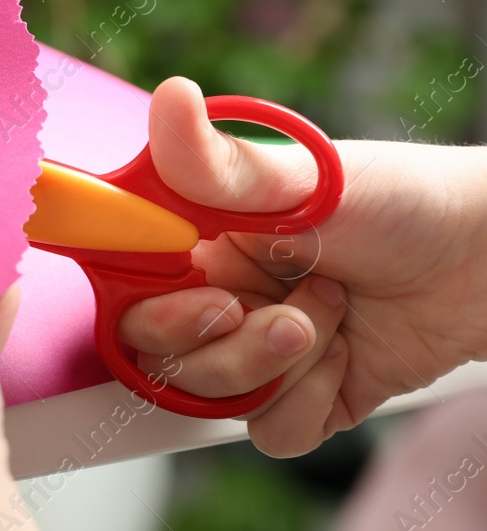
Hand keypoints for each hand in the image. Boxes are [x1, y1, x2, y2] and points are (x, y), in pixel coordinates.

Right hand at [120, 76, 486, 455]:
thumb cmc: (404, 202)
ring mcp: (258, 347)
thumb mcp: (307, 181)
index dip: (146, 302)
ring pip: (213, 396)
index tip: (206, 296)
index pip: (126, 281)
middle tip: (275, 313)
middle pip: (161, 351)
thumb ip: (222, 163)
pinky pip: (269, 430)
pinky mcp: (305, 395)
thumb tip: (169, 100)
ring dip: (278, 366)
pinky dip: (309, 403)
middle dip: (223, 343)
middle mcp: (218, 291)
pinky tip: (347, 357)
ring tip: (331, 317)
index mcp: (198, 236)